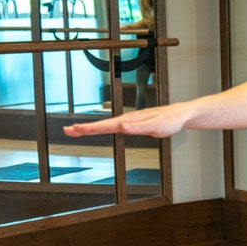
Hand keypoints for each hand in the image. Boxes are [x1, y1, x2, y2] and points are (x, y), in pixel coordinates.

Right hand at [65, 103, 191, 138]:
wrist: (180, 115)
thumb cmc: (170, 120)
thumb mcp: (156, 126)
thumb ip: (139, 127)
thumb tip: (122, 126)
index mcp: (129, 120)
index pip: (105, 125)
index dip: (89, 128)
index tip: (75, 129)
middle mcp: (127, 119)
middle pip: (101, 125)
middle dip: (83, 128)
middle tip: (67, 130)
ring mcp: (128, 121)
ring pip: (105, 125)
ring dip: (89, 128)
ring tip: (75, 130)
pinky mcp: (132, 124)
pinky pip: (113, 126)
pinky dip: (101, 128)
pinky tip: (97, 130)